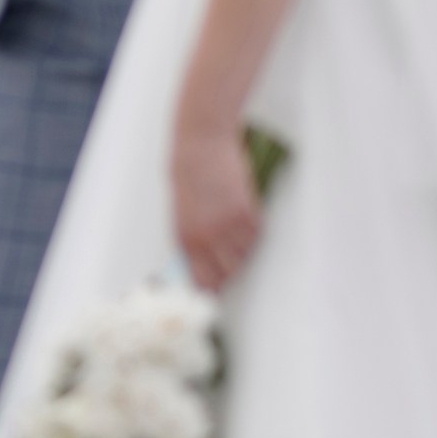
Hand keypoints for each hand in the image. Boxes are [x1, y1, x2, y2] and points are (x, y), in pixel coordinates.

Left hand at [172, 121, 261, 291]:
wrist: (201, 144)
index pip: (201, 280)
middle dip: (228, 271)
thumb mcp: (180, 212)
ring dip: (241, 251)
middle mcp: (206, 237)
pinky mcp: (247, 212)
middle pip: (227, 273)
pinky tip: (243, 218)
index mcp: (185, 238)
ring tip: (233, 233)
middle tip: (228, 261)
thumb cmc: (187, 174)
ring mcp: (228, 226)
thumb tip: (198, 266)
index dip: (210, 290)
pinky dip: (252, 233)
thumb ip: (190, 240)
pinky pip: (256, 236)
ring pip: (244, 256)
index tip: (214, 293)